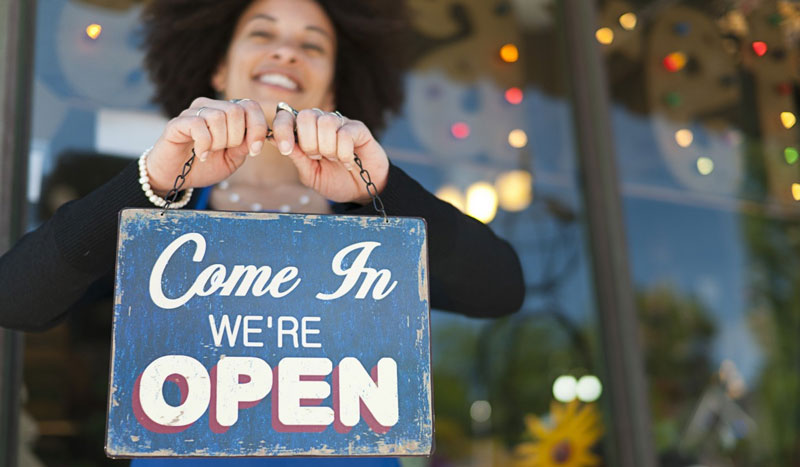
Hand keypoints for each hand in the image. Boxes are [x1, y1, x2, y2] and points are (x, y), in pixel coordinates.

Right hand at [146, 97, 268, 193]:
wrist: (176, 177)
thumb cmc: (204, 166)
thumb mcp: (232, 159)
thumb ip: (244, 146)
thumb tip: (257, 136)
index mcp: (227, 113)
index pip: (250, 106)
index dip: (257, 127)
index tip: (254, 150)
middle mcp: (210, 107)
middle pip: (236, 111)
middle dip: (236, 138)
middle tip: (224, 151)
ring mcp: (193, 113)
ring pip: (218, 116)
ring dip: (219, 142)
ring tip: (210, 152)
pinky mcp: (177, 122)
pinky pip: (198, 125)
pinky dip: (204, 144)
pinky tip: (201, 154)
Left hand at [269, 107, 388, 203]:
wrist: (361, 191)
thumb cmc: (335, 181)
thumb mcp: (310, 173)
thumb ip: (296, 156)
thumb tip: (274, 139)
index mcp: (305, 132)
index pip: (286, 116)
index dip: (282, 129)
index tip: (285, 149)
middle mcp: (321, 123)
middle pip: (306, 115)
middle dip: (308, 142)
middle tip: (317, 157)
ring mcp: (340, 124)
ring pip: (326, 122)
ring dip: (327, 147)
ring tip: (334, 159)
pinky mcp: (358, 129)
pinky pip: (345, 133)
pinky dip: (344, 152)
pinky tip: (348, 161)